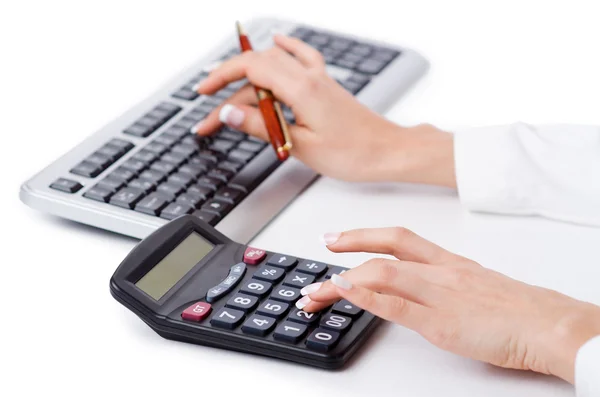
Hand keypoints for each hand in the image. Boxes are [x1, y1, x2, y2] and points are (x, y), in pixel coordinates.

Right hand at [193, 35, 455, 185]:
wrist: (386, 151)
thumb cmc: (352, 153)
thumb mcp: (300, 145)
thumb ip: (261, 126)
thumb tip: (230, 113)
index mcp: (301, 89)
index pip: (251, 69)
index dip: (222, 77)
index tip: (203, 92)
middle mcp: (309, 77)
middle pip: (257, 68)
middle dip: (228, 85)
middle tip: (210, 111)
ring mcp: (318, 79)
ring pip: (274, 65)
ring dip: (248, 79)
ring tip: (230, 100)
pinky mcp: (325, 85)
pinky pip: (302, 55)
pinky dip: (286, 47)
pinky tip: (278, 40)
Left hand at [298, 227, 599, 382]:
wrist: (549, 324)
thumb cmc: (518, 308)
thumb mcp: (476, 286)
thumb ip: (445, 283)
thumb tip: (418, 286)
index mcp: (447, 262)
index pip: (398, 238)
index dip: (364, 234)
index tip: (339, 238)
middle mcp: (438, 272)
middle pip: (383, 250)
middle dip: (347, 249)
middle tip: (319, 258)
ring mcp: (437, 294)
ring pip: (381, 274)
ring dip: (342, 282)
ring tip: (316, 292)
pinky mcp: (440, 322)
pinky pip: (396, 304)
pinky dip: (366, 296)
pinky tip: (345, 291)